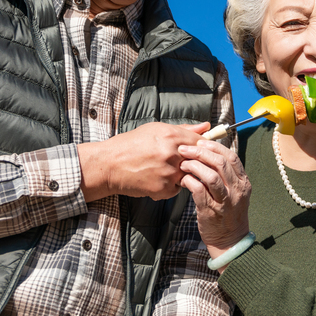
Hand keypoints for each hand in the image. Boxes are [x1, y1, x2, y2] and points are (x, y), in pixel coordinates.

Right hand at [77, 122, 208, 201]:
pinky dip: (169, 185)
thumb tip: (206, 126)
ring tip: (161, 168)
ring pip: (187, 175)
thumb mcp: (155, 129)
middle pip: (197, 160)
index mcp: (171, 136)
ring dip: (180, 173)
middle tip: (175, 160)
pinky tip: (155, 178)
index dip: (200, 146)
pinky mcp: (163, 189)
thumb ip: (184, 129)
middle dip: (190, 161)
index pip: (201, 142)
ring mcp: (169, 173)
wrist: (109, 165)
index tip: (196, 149)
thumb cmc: (130, 144)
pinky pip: (176, 188)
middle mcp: (172, 154)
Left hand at [178, 139, 251, 258]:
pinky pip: (198, 190)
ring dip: (194, 166)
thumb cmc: (229, 214)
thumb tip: (210, 155)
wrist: (230, 241)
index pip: (231, 157)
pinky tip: (183, 179)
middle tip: (185, 149)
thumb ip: (227, 176)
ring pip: (210, 176)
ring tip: (183, 164)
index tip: (201, 143)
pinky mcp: (210, 211)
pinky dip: (189, 181)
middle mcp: (236, 191)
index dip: (215, 147)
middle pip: (220, 163)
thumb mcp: (235, 193)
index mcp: (243, 183)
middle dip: (200, 152)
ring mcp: (224, 201)